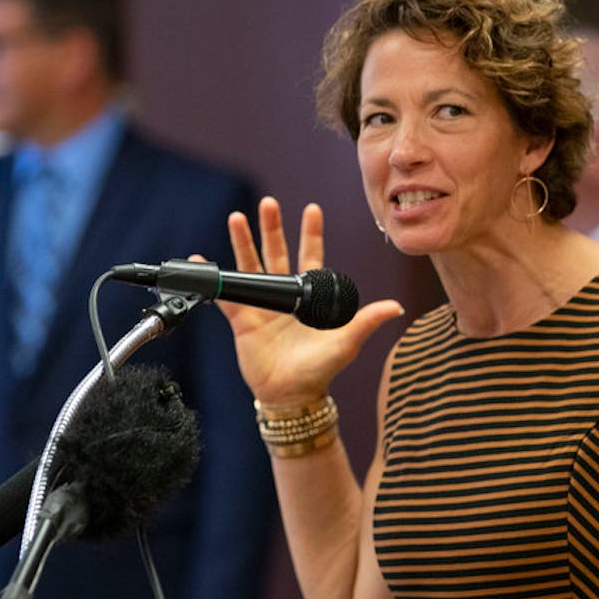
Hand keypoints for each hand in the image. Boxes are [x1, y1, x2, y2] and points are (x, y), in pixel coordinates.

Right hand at [216, 196, 403, 404]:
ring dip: (243, 242)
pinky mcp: (243, 319)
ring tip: (237, 218)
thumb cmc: (320, 370)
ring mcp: (263, 305)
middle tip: (269, 203)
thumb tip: (395, 306)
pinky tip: (202, 260)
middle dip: (272, 228)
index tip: (312, 209)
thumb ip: (366, 321)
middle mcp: (284, 296)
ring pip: (250, 266)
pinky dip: (214, 279)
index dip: (310, 233)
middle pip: (276, 253)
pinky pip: (226, 295)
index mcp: (309, 296)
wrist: (292, 395)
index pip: (310, 256)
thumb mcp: (346, 342)